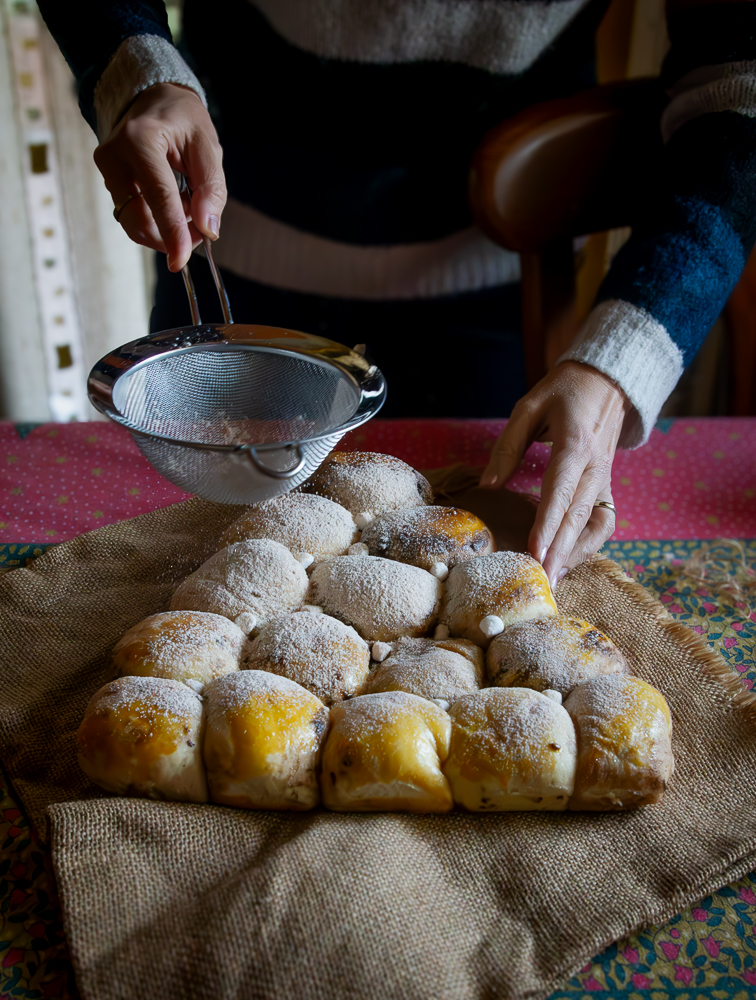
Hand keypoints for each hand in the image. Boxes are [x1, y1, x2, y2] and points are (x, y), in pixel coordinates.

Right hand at [94, 82, 225, 270]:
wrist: (151, 98)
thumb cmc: (182, 118)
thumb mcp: (208, 145)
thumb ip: (211, 187)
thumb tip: (207, 227)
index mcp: (140, 140)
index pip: (158, 197)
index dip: (172, 233)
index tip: (180, 261)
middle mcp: (114, 156)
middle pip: (139, 218)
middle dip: (172, 236)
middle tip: (201, 228)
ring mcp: (106, 170)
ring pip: (134, 222)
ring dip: (165, 230)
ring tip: (188, 209)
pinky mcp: (108, 182)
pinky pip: (132, 216)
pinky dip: (156, 222)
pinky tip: (172, 206)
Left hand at [480, 361, 629, 587]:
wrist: (606, 381)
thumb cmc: (563, 392)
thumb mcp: (529, 407)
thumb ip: (508, 447)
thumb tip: (487, 486)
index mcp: (576, 445)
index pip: (561, 491)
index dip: (548, 524)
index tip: (536, 551)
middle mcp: (596, 467)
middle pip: (579, 515)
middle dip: (561, 551)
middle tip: (543, 580)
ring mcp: (605, 479)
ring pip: (597, 524)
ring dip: (578, 552)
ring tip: (556, 576)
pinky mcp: (607, 486)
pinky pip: (603, 520)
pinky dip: (589, 543)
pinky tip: (569, 559)